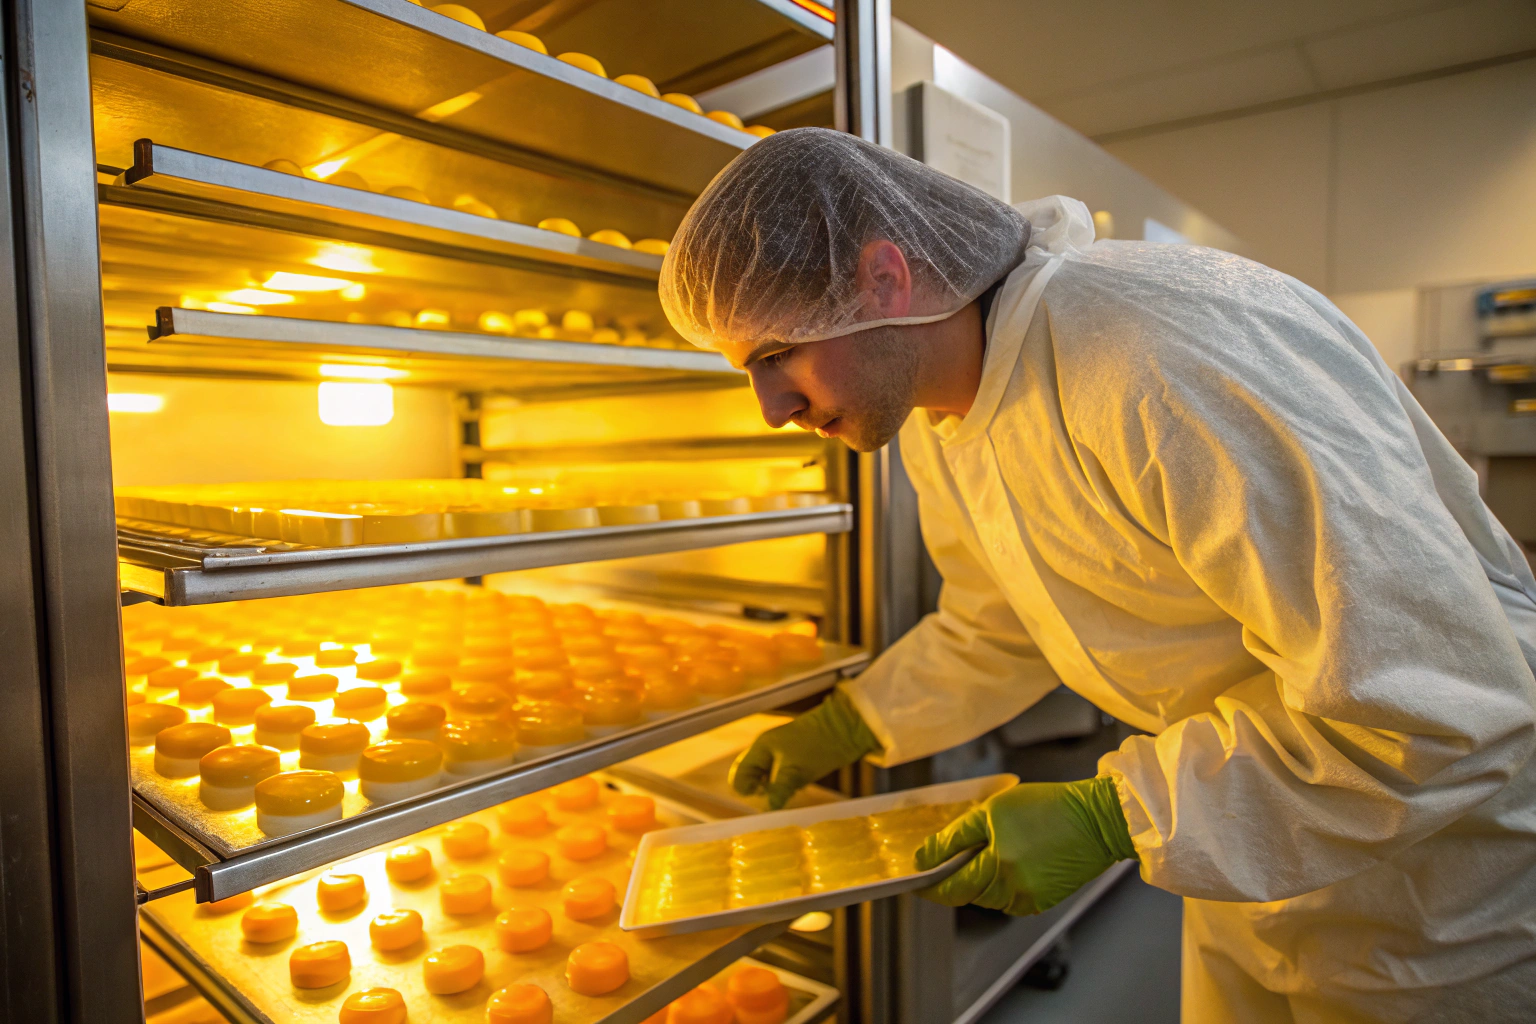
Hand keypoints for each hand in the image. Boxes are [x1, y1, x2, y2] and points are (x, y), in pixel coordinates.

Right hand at [729, 689, 879, 808]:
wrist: (847, 729)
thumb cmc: (818, 745)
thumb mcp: (796, 770)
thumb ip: (779, 790)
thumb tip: (767, 810)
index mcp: (761, 747)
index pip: (739, 775)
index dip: (747, 790)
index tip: (764, 796)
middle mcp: (767, 751)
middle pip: (752, 779)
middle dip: (761, 792)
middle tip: (777, 797)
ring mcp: (782, 756)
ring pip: (767, 781)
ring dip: (774, 792)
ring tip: (789, 794)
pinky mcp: (796, 762)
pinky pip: (782, 780)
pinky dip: (786, 788)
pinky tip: (797, 790)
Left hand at [916, 776, 1136, 915]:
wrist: (1099, 819)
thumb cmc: (1048, 807)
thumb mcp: (994, 811)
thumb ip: (956, 836)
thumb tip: (926, 857)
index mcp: (999, 867)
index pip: (950, 887)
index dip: (928, 885)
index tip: (914, 878)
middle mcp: (1013, 891)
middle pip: (968, 894)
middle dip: (955, 877)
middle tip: (946, 856)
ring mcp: (1030, 900)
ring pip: (988, 897)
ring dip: (979, 878)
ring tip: (986, 849)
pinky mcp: (1043, 902)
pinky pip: (1009, 897)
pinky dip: (1000, 882)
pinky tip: (1010, 858)